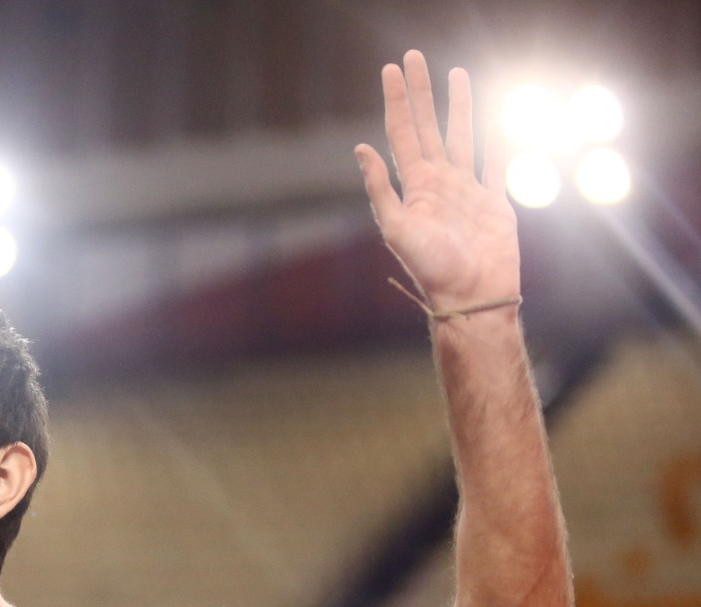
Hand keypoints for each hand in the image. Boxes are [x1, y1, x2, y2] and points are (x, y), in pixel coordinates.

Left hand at [355, 50, 519, 311]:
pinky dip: (498, 137)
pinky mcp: (494, 203)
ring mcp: (466, 190)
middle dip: (421, 92)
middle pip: (428, 125)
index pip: (402, 132)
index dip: (397, 100)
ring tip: (457, 74)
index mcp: (415, 186)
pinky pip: (496, 162)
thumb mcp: (396, 229)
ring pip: (463, 136)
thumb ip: (381, 189)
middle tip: (415, 57)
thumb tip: (360, 148)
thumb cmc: (431, 268)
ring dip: (459, 106)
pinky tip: (498, 116)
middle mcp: (438, 183)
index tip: (392, 69)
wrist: (470, 296)